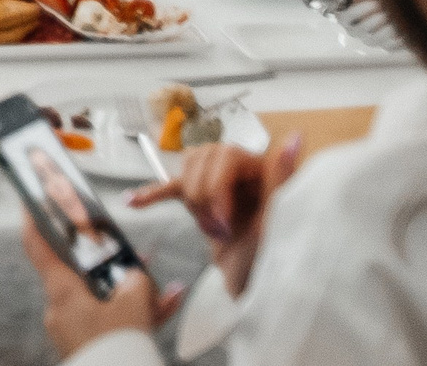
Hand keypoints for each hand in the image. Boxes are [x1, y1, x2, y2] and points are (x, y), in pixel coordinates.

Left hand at [22, 214, 181, 356]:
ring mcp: (76, 329)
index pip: (38, 245)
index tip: (31, 199)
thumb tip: (136, 274)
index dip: (33, 219)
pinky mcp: (91, 345)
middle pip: (78, 271)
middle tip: (123, 248)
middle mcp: (62, 309)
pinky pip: (112, 321)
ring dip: (129, 288)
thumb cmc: (117, 350)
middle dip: (105, 259)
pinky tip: (169, 303)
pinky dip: (136, 313)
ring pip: (102, 298)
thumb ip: (135, 280)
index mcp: (62, 292)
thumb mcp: (133, 306)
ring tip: (159, 280)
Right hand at [129, 132, 302, 294]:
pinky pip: (170, 189)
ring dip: (189, 201)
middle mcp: (240, 170)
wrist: (259, 289)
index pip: (225, 156)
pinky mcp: (201, 201)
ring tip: (208, 229)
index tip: (223, 219)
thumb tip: (295, 138)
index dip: (217, 186)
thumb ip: (282, 177)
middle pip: (202, 159)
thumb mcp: (279, 219)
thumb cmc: (274, 258)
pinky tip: (132, 201)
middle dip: (203, 197)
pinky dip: (152, 195)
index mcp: (262, 170)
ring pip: (185, 170)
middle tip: (219, 230)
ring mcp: (217, 184)